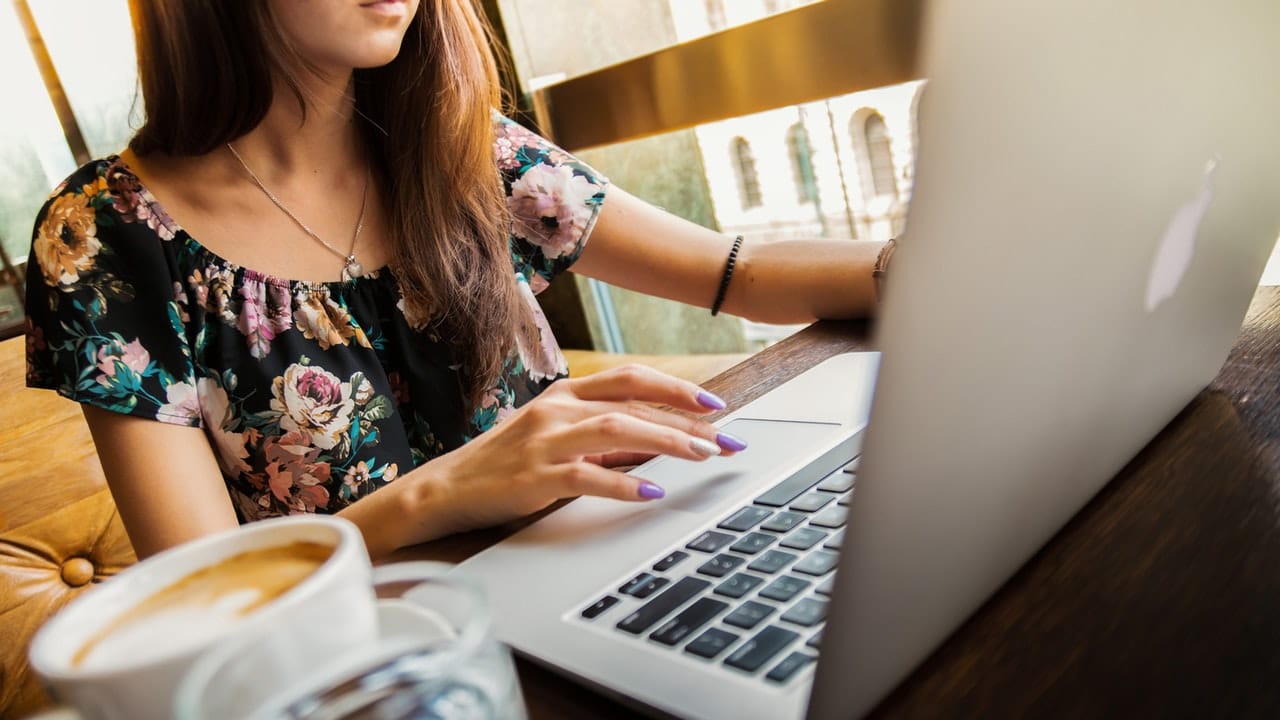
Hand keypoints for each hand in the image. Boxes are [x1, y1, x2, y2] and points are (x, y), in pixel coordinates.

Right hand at [419, 364, 744, 536]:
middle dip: (687, 421)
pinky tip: (651, 491)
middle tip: (726, 440)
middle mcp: (557, 409)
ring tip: (702, 456)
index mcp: (565, 394)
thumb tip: (660, 440)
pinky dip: (623, 482)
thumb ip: (602, 435)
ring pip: (616, 429)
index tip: (716, 405)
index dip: (677, 388)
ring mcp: (544, 442)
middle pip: (633, 403)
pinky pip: (586, 476)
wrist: (446, 489)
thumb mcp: (556, 438)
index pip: (631, 379)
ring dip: (666, 441)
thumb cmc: (507, 464)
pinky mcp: (534, 478)